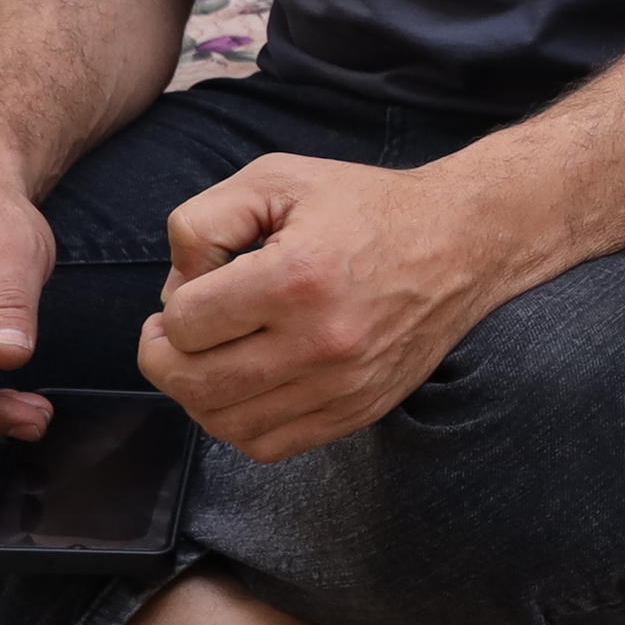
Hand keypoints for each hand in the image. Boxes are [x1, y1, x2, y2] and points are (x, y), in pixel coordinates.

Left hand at [138, 154, 509, 463]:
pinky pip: (267, 446)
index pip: (185, 322)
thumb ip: (203, 221)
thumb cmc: (364, 207)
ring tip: (208, 357)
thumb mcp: (276, 178)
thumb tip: (174, 292)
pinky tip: (245, 386)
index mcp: (297, 277)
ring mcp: (342, 385)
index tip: (196, 286)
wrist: (461, 242)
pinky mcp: (357, 411)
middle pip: (194, 383)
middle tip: (173, 333)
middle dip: (162, 357)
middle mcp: (321, 341)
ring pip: (224, 423)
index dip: (173, 304)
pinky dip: (238, 424)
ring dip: (196, 393)